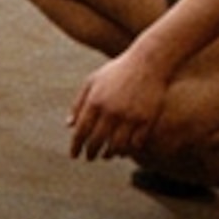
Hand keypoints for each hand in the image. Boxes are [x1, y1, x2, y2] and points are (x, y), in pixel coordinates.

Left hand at [67, 44, 167, 160]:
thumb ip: (79, 103)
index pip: (81, 132)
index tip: (74, 155)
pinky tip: (123, 151)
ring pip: (116, 146)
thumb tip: (69, 126)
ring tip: (106, 155)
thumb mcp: (93, 81)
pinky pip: (135, 143)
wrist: (149, 61)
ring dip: (109, 154)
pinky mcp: (146, 119)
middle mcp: (111, 111)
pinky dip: (128, 150)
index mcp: (95, 101)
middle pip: (96, 141)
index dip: (76, 146)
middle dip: (90, 153)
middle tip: (89, 157)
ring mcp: (130, 116)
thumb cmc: (118, 71)